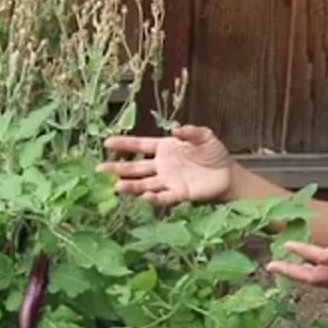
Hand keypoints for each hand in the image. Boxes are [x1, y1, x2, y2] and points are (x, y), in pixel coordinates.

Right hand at [96, 125, 232, 206]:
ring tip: (116, 186)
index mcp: (164, 149)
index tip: (106, 143)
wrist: (228, 174)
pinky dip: (154, 197)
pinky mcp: (178, 194)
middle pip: (135, 168)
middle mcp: (161, 166)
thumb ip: (190, 132)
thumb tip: (175, 129)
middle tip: (99, 170)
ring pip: (144, 184)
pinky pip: (163, 197)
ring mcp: (168, 181)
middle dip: (117, 168)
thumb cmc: (213, 153)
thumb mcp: (204, 136)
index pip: (139, 146)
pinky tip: (144, 196)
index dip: (123, 144)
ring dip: (130, 186)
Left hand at [266, 200, 327, 302]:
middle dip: (291, 271)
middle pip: (314, 276)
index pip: (326, 257)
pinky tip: (298, 273)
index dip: (306, 253)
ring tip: (278, 268)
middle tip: (271, 266)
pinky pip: (323, 283)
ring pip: (316, 282)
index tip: (289, 246)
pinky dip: (307, 278)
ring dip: (296, 276)